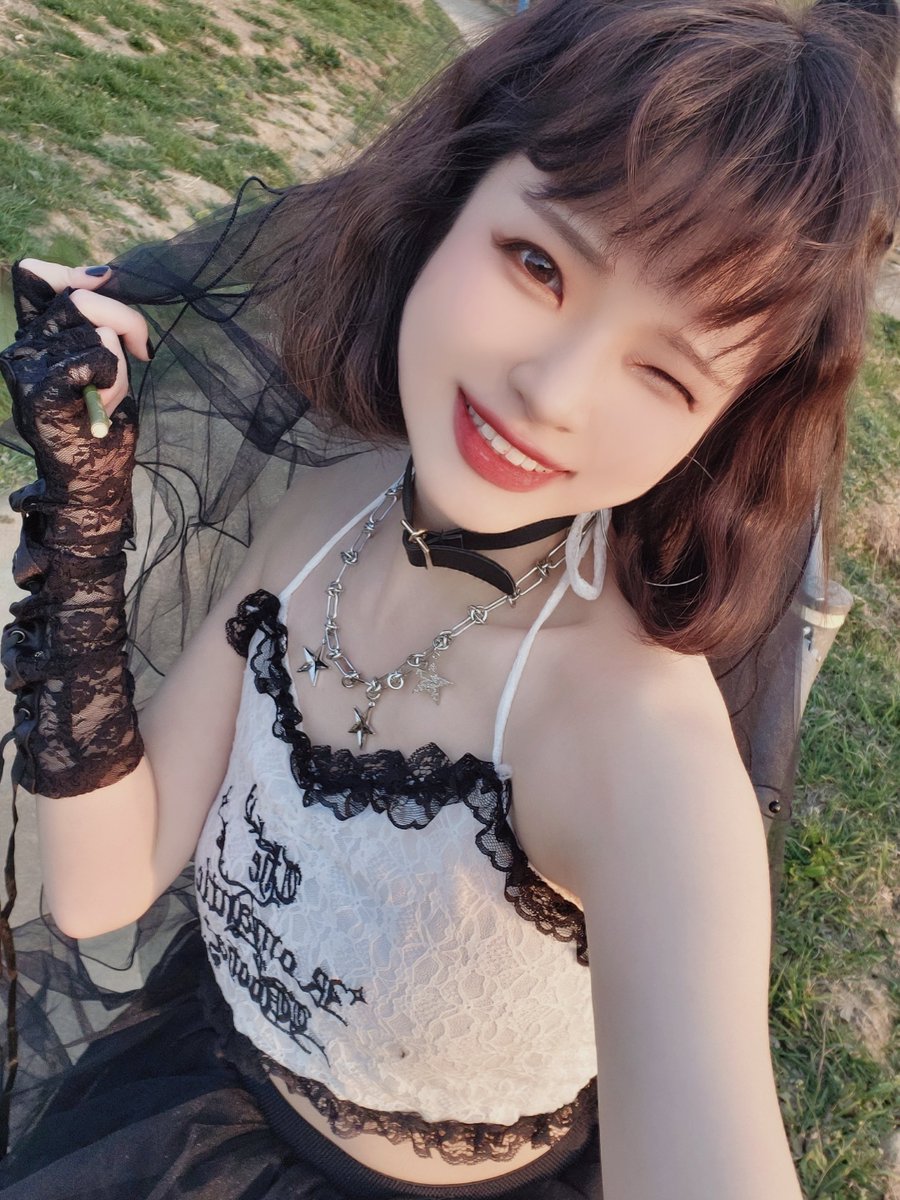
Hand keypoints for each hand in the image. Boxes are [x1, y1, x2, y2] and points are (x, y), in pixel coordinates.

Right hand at [0, 259, 149, 548]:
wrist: (93, 488)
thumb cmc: (104, 427)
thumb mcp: (104, 361)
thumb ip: (97, 320)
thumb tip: (103, 271)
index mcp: (32, 336)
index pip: (34, 274)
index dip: (76, 275)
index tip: (109, 295)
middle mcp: (20, 347)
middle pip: (79, 295)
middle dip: (126, 321)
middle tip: (142, 354)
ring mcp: (25, 368)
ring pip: (94, 328)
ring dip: (121, 365)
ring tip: (109, 398)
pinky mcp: (40, 391)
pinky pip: (96, 356)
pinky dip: (115, 379)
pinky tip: (105, 406)